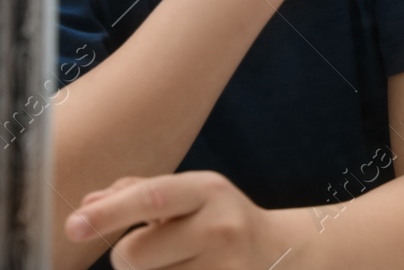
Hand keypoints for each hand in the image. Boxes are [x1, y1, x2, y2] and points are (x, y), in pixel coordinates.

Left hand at [64, 172, 292, 269]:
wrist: (280, 251)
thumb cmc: (221, 219)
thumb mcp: (190, 195)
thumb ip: (138, 193)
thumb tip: (88, 205)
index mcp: (209, 191)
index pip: (152, 197)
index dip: (109, 213)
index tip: (73, 226)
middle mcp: (221, 227)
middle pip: (134, 253)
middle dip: (130, 255)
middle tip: (159, 249)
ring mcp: (225, 267)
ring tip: (184, 263)